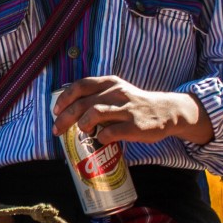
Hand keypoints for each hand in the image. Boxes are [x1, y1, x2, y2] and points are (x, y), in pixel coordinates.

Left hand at [52, 76, 213, 146]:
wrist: (166, 112)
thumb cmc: (135, 104)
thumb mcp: (117, 91)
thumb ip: (97, 96)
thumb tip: (69, 110)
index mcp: (110, 83)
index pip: (81, 85)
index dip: (65, 98)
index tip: (56, 110)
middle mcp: (117, 93)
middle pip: (82, 103)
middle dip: (65, 118)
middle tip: (57, 129)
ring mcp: (126, 109)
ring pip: (94, 113)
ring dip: (82, 124)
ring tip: (82, 132)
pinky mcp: (134, 126)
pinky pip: (111, 132)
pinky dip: (101, 137)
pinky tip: (101, 140)